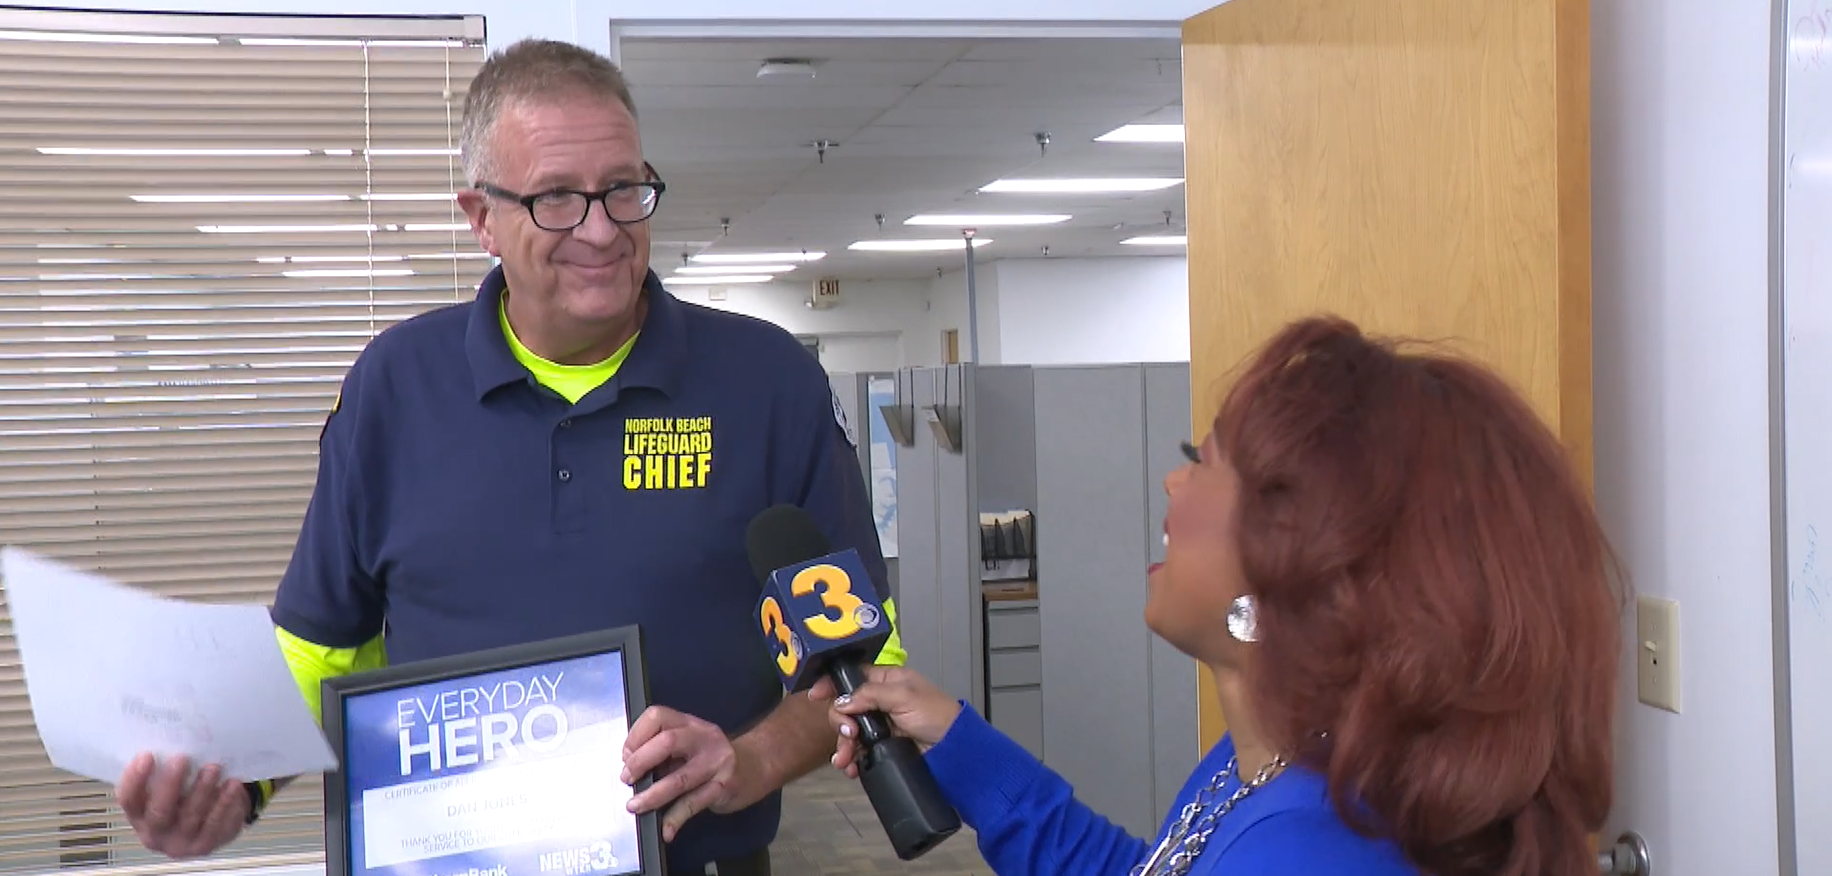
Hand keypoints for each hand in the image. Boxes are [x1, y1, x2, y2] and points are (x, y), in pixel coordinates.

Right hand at [116, 754, 247, 858]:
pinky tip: (232, 784)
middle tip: (182, 758)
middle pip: (159, 811)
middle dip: (170, 784)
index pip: (129, 799)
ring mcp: (179, 843)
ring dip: (202, 790)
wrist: (208, 825)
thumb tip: (171, 739)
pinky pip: (215, 824)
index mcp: (138, 816)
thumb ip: (163, 771)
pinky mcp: (204, 846)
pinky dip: (225, 803)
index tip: (147, 755)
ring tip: (213, 768)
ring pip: (190, 816)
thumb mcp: (167, 787)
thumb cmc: (182, 797)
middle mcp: (154, 834)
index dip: (135, 779)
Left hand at [620, 706, 754, 841]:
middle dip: (640, 762)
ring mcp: (716, 762)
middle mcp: (703, 737)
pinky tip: (666, 830)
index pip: (657, 716)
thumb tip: (631, 770)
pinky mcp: (723, 786)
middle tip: (627, 779)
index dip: (635, 736)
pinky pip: (693, 804)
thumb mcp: (689, 744)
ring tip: (635, 806)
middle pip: (667, 742)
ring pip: (679, 779)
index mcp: (689, 723)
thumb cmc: (711, 757)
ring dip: (652, 795)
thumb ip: (663, 752)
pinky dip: (675, 819)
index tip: (625, 756)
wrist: (756, 766)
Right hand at [807, 666, 961, 778]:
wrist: (954, 750)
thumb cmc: (936, 715)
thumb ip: (870, 695)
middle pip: (846, 708)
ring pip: (850, 732)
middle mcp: (881, 701)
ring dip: (843, 746)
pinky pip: (859, 751)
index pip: (853, 677)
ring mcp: (881, 725)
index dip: (833, 684)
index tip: (815, 695)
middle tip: (848, 734)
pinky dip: (853, 760)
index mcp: (887, 681)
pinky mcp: (883, 747)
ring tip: (845, 761)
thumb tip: (842, 702)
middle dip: (841, 723)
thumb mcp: (904, 696)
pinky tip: (852, 768)